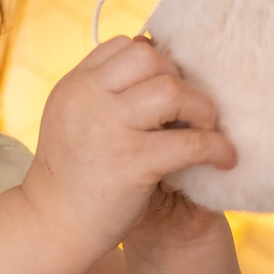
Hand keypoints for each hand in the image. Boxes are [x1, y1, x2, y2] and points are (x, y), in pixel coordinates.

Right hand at [22, 36, 236, 258]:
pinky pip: (189, 142)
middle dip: (178, 79)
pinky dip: (215, 148)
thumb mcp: (71, 118)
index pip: (123, 46)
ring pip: (171, 90)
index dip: (154, 63)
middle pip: (149, 59)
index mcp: (74, 86)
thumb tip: (150, 49)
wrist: (50, 227)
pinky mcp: (132, 162)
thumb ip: (102, 89)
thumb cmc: (70, 175)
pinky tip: (223, 158)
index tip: (167, 87)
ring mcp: (109, 129)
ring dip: (200, 107)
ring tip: (207, 128)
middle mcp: (88, 99)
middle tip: (188, 109)